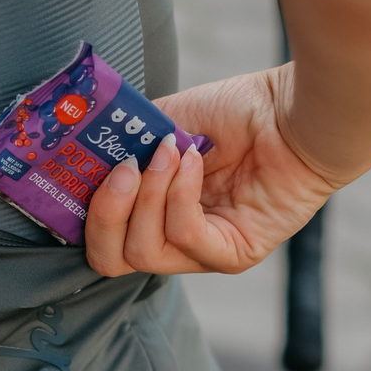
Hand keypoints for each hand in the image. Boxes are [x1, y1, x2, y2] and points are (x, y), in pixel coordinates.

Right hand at [84, 64, 338, 275]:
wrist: (296, 109)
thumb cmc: (241, 112)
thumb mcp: (165, 123)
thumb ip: (125, 144)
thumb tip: (88, 154)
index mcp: (153, 214)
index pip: (101, 237)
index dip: (82, 211)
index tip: (74, 172)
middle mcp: (174, 241)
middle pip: (109, 260)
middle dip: (105, 213)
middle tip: (121, 169)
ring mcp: (203, 253)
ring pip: (143, 252)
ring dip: (149, 195)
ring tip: (170, 152)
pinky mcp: (233, 255)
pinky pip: (184, 236)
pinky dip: (181, 195)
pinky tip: (194, 161)